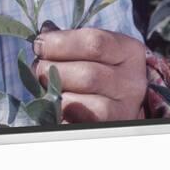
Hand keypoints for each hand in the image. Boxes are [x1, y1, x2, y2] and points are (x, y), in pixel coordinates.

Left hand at [31, 27, 147, 122]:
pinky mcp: (104, 130)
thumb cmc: (101, 65)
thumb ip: (68, 41)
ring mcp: (122, 111)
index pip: (94, 43)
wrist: (123, 98)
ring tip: (45, 86)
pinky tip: (52, 105)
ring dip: (53, 93)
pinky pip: (73, 124)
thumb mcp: (94, 48)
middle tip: (39, 68)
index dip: (60, 42)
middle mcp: (130, 82)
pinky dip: (57, 114)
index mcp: (128, 52)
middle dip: (52, 69)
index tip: (39, 44)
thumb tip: (42, 39)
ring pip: (80, 104)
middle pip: (87, 75)